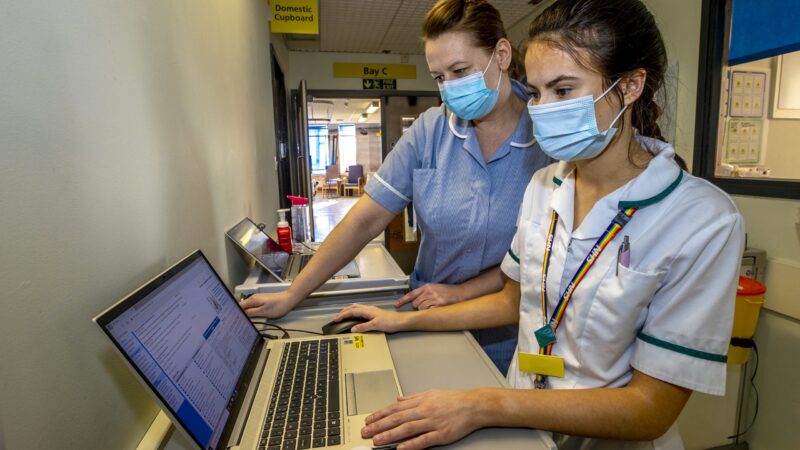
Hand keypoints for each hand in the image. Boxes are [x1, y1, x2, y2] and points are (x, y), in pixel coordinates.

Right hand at [240, 291, 298, 318]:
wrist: (289, 299)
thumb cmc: (278, 306)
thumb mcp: (263, 312)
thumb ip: (251, 313)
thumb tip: (241, 314)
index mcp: (252, 300)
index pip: (239, 306)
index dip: (235, 313)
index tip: (233, 320)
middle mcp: (254, 298)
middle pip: (243, 306)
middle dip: (239, 314)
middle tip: (237, 323)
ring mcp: (258, 299)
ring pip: (248, 307)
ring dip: (245, 313)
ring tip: (243, 321)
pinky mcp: (262, 301)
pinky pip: (253, 307)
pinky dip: (251, 312)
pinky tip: (252, 317)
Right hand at [332, 304, 408, 333]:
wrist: (401, 321)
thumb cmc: (390, 322)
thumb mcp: (376, 325)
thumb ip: (364, 327)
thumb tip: (352, 329)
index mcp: (367, 310)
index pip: (352, 311)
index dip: (342, 315)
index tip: (335, 319)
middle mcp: (368, 309)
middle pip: (353, 308)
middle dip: (343, 312)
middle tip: (336, 318)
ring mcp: (371, 311)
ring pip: (356, 309)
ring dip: (348, 312)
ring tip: (342, 317)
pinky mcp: (374, 315)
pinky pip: (360, 312)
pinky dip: (354, 314)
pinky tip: (354, 318)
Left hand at [362, 390, 483, 449]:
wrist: (474, 405)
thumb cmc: (454, 399)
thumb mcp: (431, 393)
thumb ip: (413, 397)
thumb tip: (398, 398)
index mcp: (420, 401)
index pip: (395, 408)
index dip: (380, 414)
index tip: (369, 420)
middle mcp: (424, 410)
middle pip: (397, 418)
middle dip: (379, 425)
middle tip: (366, 432)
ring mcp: (432, 422)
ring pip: (407, 428)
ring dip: (390, 435)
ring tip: (377, 440)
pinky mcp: (441, 434)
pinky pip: (424, 440)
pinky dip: (411, 444)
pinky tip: (401, 448)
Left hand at [394, 283, 462, 309]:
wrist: (461, 292)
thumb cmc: (448, 291)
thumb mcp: (435, 288)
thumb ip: (426, 292)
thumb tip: (417, 300)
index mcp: (427, 287)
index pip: (412, 294)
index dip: (403, 300)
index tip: (396, 305)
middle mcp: (429, 292)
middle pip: (415, 303)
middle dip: (418, 307)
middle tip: (426, 306)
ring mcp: (434, 298)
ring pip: (421, 308)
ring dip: (424, 310)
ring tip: (433, 307)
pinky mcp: (439, 305)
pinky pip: (428, 312)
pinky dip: (430, 313)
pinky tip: (435, 309)